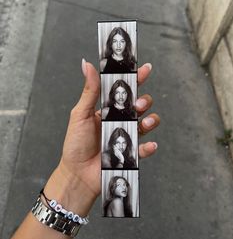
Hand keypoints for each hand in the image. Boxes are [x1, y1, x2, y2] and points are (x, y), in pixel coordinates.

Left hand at [46, 59, 159, 214]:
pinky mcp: (130, 153)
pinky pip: (144, 148)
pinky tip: (149, 144)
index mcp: (108, 109)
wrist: (77, 173)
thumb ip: (89, 91)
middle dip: (144, 101)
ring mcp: (126, 136)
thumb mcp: (80, 114)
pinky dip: (149, 146)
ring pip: (146, 123)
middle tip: (138, 104)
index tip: (145, 69)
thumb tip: (87, 65)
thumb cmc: (76, 143)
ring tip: (144, 123)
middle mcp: (119, 121)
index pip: (124, 91)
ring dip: (150, 120)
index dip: (136, 79)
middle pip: (140, 105)